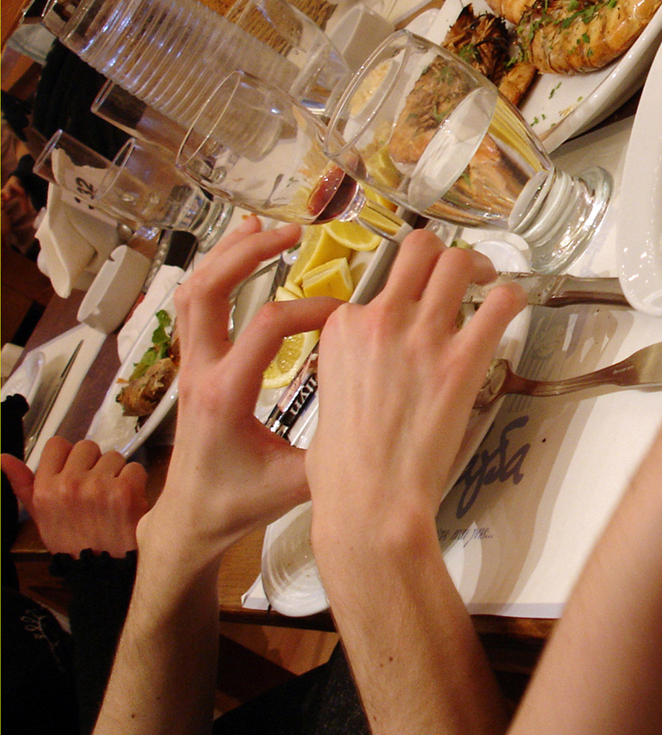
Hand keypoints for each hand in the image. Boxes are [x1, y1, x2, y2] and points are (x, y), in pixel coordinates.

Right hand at [2, 438, 147, 555]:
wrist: (100, 568)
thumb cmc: (71, 541)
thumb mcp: (40, 515)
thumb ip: (22, 484)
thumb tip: (3, 457)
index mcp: (45, 488)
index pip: (57, 444)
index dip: (70, 455)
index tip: (76, 470)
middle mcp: (69, 484)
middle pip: (88, 446)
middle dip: (95, 463)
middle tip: (96, 487)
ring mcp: (97, 486)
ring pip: (114, 456)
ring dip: (117, 473)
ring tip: (111, 498)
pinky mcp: (124, 491)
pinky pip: (135, 468)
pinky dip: (136, 482)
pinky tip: (127, 501)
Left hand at [146, 217, 342, 555]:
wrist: (190, 516)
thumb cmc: (240, 503)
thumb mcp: (296, 485)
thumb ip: (335, 453)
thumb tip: (387, 420)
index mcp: (226, 395)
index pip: (267, 327)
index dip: (311, 309)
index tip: (345, 314)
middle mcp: (201, 371)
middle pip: (210, 290)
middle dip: (249, 255)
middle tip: (292, 233)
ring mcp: (190, 364)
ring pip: (195, 289)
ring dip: (229, 254)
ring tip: (267, 229)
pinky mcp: (193, 363)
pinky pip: (196, 303)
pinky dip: (218, 270)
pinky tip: (243, 250)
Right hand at [306, 230, 524, 548]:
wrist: (370, 500)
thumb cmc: (346, 466)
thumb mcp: (328, 396)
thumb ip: (350, 365)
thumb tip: (370, 364)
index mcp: (343, 328)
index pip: (379, 284)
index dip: (404, 293)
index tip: (418, 306)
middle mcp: (381, 320)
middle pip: (419, 249)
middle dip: (445, 254)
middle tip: (463, 274)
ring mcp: (421, 337)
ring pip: (458, 262)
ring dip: (480, 266)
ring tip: (489, 282)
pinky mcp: (460, 360)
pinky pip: (499, 304)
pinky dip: (512, 297)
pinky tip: (514, 306)